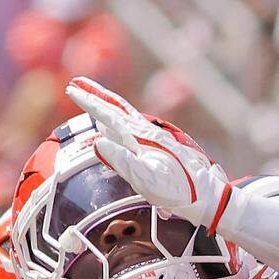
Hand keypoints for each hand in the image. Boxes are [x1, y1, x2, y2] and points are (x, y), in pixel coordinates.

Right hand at [66, 77, 231, 231]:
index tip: (71, 89)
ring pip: (125, 115)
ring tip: (92, 98)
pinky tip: (115, 127)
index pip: (110, 114)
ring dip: (107, 105)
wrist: (207, 196)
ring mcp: (154, 139)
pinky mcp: (159, 147)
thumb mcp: (146, 179)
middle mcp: (147, 133)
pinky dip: (118, 120)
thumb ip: (122, 160)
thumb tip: (97, 142)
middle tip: (76, 82)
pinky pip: (132, 127)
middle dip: (96, 94)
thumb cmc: (178, 191)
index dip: (90, 102)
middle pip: (117, 107)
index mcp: (141, 137)